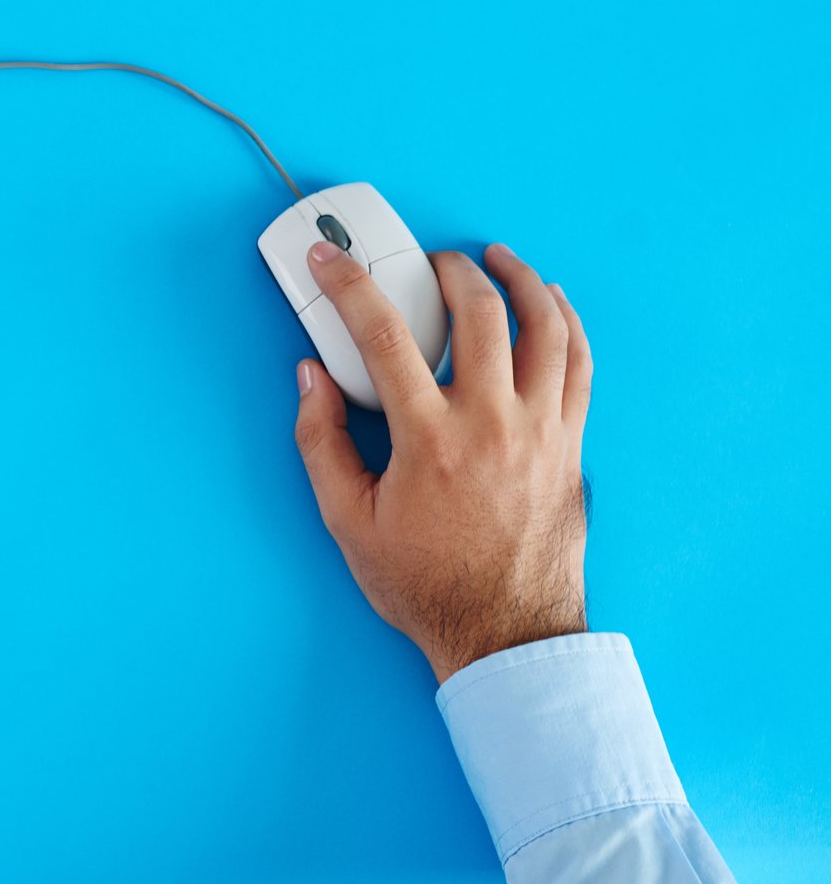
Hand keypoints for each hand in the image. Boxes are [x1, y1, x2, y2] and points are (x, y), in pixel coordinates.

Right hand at [292, 242, 593, 682]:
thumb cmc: (427, 584)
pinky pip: (580, 365)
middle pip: (480, 311)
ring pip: (545, 328)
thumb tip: (312, 379)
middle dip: (447, 269)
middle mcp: (493, 424)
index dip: (350, 285)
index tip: (329, 258)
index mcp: (431, 441)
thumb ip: (321, 442)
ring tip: (495, 258)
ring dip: (519, 279)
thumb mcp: (347, 521)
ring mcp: (542, 431)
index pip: (385, 336)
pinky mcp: (570, 444)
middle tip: (425, 262)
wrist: (506, 634)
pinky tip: (549, 302)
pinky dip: (566, 322)